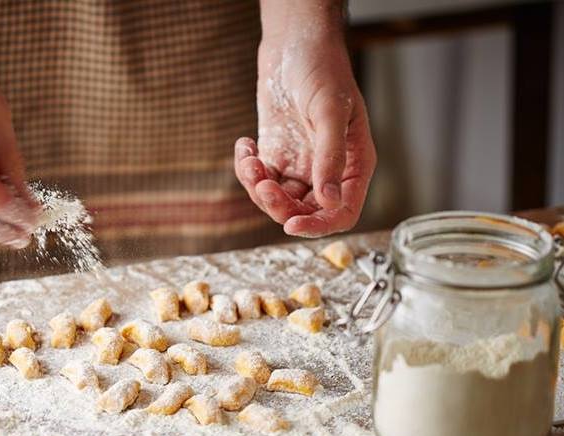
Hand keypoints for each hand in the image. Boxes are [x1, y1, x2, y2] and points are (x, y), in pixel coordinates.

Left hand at [235, 18, 375, 236]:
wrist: (294, 45)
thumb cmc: (322, 70)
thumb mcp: (329, 112)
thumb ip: (330, 158)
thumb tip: (329, 201)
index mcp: (353, 165)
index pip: (341, 212)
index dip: (318, 226)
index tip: (291, 225)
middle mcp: (328, 171)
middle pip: (304, 212)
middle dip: (278, 205)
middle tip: (262, 184)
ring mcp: (300, 165)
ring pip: (277, 200)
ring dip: (258, 187)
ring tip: (250, 158)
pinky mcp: (277, 156)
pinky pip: (260, 180)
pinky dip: (247, 170)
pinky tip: (245, 144)